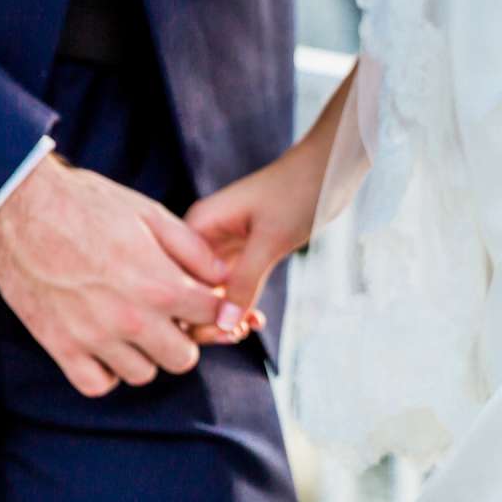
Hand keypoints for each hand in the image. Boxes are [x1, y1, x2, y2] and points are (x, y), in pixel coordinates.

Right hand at [0, 154, 236, 396]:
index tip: (195, 299)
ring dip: (142, 355)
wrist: (19, 208)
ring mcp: (94, 337)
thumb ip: (192, 249)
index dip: (209, 307)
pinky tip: (103, 346)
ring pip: (142, 374)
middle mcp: (131, 318)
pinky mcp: (61, 347)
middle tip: (164, 318)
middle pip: (182, 359)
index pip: (211, 317)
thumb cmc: (86, 204)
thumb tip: (222, 278)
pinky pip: (97, 385)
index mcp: (159, 284)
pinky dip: (104, 372)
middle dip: (180, 338)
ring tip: (129, 328)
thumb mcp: (149, 213)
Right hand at [181, 143, 324, 344]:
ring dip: (226, 316)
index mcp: (199, 226)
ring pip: (209, 294)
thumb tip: (221, 325)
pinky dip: (241, 306)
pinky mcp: (243, 254)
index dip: (188, 312)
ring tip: (247, 328)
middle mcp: (204, 237)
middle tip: (236, 334)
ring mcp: (222, 247)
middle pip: (187, 290)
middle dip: (207, 318)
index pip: (173, 279)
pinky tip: (256, 320)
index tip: (218, 332)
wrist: (329, 168)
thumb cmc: (298, 191)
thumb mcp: (270, 240)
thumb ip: (244, 282)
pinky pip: (232, 289)